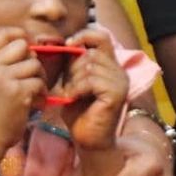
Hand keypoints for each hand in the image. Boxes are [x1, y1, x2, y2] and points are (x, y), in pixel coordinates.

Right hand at [0, 27, 44, 148]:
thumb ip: (1, 60)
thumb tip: (28, 43)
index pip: (3, 32)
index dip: (19, 35)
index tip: (27, 48)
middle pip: (22, 45)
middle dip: (31, 59)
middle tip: (31, 76)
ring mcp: (2, 78)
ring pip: (34, 64)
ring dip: (39, 78)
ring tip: (34, 92)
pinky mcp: (17, 91)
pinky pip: (39, 82)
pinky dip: (42, 94)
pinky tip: (35, 102)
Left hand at [54, 28, 128, 150]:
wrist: (87, 139)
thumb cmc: (78, 111)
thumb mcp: (72, 79)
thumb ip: (71, 61)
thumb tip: (54, 40)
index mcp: (110, 64)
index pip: (101, 35)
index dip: (83, 35)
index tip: (67, 45)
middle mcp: (119, 70)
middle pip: (91, 52)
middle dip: (73, 68)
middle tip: (69, 86)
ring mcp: (120, 82)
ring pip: (90, 65)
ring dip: (74, 80)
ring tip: (72, 95)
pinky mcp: (117, 94)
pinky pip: (92, 80)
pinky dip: (78, 88)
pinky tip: (75, 99)